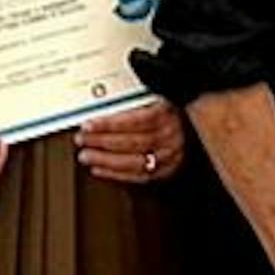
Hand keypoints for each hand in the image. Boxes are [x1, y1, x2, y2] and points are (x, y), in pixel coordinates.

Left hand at [71, 100, 185, 187]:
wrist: (192, 124)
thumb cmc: (166, 110)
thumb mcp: (152, 98)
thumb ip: (131, 103)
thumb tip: (101, 108)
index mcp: (167, 113)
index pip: (138, 120)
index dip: (111, 124)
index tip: (89, 125)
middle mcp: (171, 136)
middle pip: (134, 142)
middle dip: (103, 142)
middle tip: (82, 140)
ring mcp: (170, 155)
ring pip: (136, 161)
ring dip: (106, 160)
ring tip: (87, 156)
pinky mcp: (167, 169)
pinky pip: (140, 176)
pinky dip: (117, 175)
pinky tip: (100, 169)